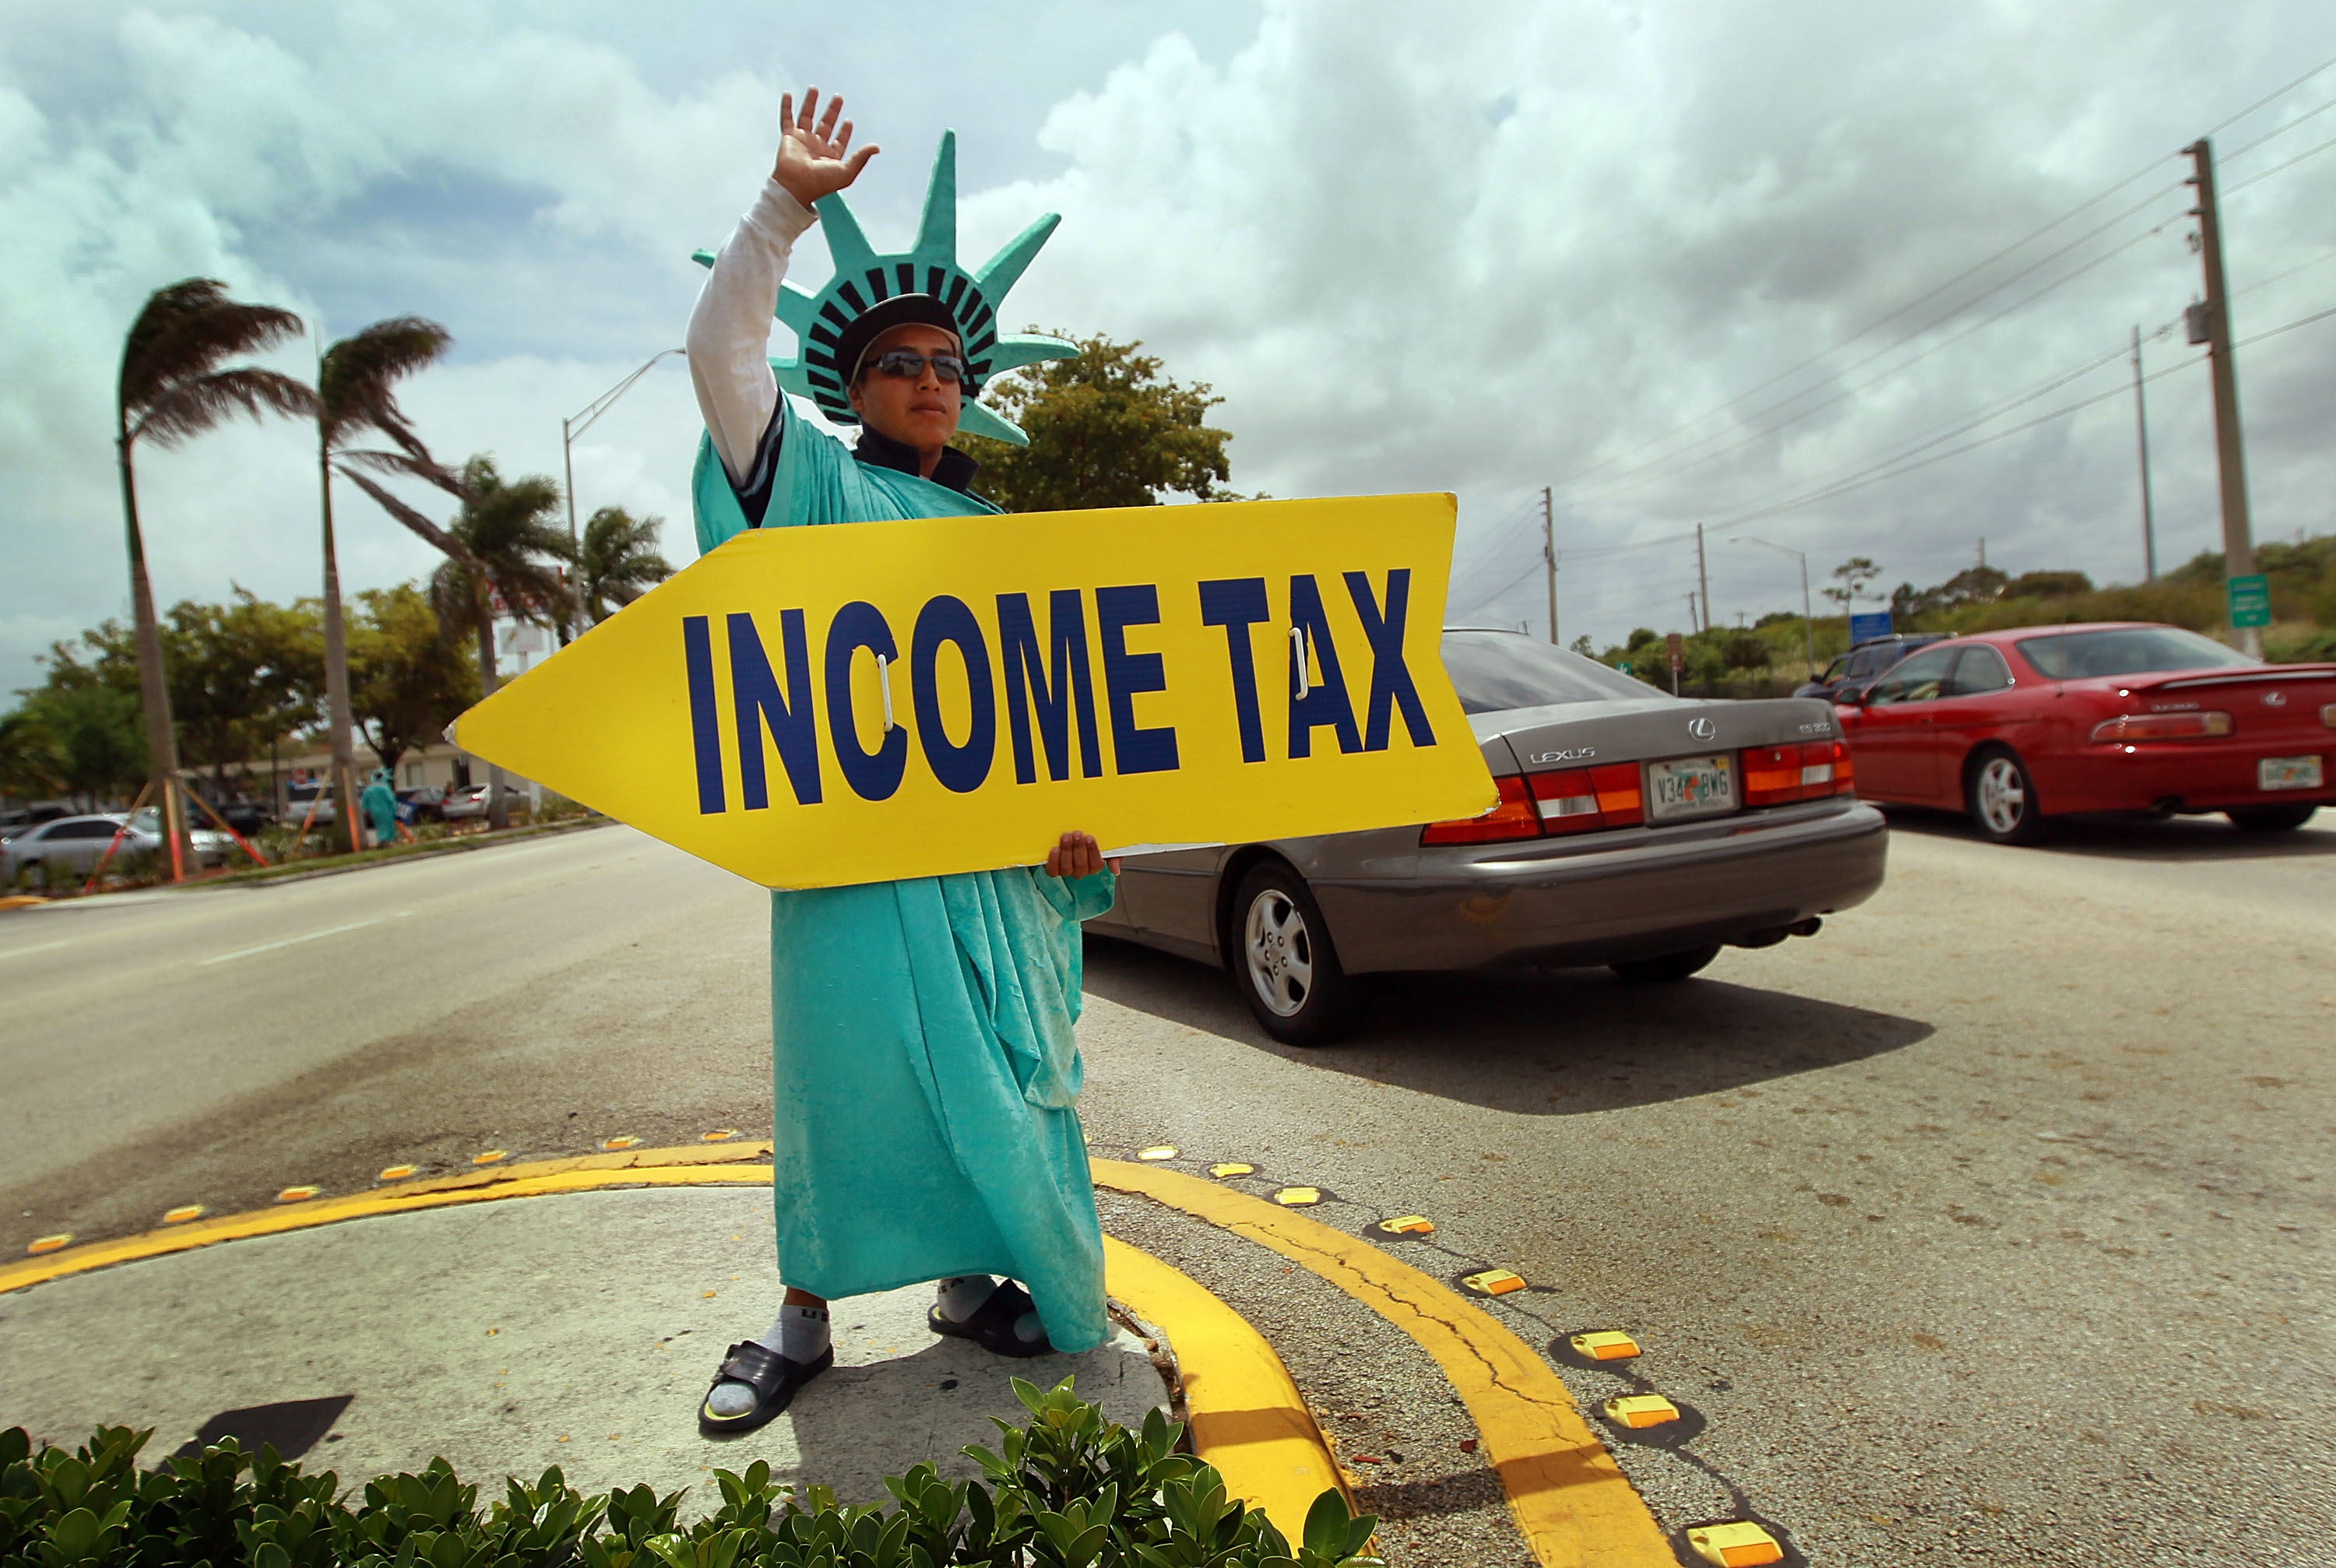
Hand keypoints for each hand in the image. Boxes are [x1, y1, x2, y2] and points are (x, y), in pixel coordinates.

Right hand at [772, 88, 877, 207]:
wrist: (797, 185)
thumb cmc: (822, 182)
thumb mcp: (847, 170)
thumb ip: (861, 157)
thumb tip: (877, 147)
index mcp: (831, 156)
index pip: (840, 140)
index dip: (845, 132)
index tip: (848, 122)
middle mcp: (817, 147)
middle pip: (826, 124)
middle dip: (832, 111)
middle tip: (839, 97)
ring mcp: (802, 140)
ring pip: (807, 117)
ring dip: (810, 103)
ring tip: (815, 88)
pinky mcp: (789, 137)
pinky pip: (786, 119)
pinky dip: (786, 107)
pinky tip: (788, 94)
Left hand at [1044, 831, 1118, 878]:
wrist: (1073, 830)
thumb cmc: (1093, 836)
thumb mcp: (1108, 844)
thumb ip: (1114, 856)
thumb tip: (1115, 871)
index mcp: (1094, 866)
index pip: (1096, 865)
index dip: (1092, 851)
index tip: (1089, 837)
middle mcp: (1080, 871)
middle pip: (1081, 867)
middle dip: (1078, 849)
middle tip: (1077, 833)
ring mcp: (1066, 870)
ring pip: (1067, 869)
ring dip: (1066, 852)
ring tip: (1066, 836)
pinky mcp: (1053, 868)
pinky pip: (1052, 871)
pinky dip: (1053, 861)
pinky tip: (1055, 848)